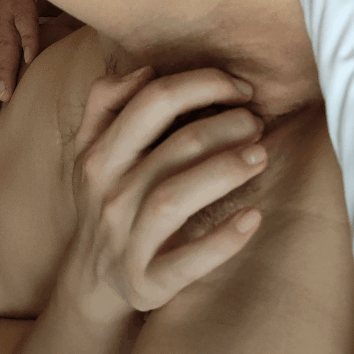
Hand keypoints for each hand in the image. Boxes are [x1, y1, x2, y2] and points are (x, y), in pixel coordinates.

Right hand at [59, 66, 266, 323]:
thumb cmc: (108, 201)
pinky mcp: (146, 283)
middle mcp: (108, 196)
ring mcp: (125, 242)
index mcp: (99, 157)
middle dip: (226, 126)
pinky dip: (222, 240)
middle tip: (257, 123)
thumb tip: (144, 70)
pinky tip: (253, 217)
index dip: (204, 84)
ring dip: (225, 172)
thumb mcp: (93, 153)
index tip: (241, 89)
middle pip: (175, 147)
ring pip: (175, 199)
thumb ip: (107, 105)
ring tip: (261, 156)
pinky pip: (186, 262)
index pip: (153, 102)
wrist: (92, 280)